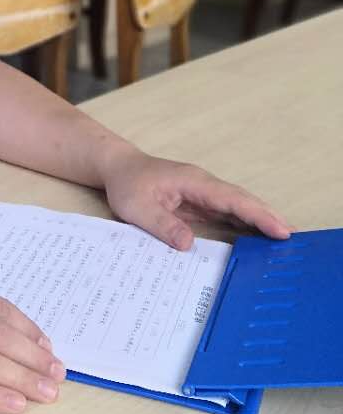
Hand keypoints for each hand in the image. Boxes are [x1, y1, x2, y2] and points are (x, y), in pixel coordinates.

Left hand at [102, 148, 292, 251]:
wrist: (119, 168)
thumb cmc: (127, 184)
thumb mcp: (136, 207)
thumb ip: (161, 225)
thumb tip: (188, 245)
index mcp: (193, 182)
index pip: (232, 199)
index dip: (257, 215)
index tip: (280, 229)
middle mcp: (204, 186)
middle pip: (243, 202)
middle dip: (269, 218)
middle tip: (295, 239)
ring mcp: (204, 193)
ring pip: (239, 207)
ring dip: (261, 222)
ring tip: (285, 242)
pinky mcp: (201, 203)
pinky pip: (228, 213)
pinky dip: (246, 224)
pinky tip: (258, 239)